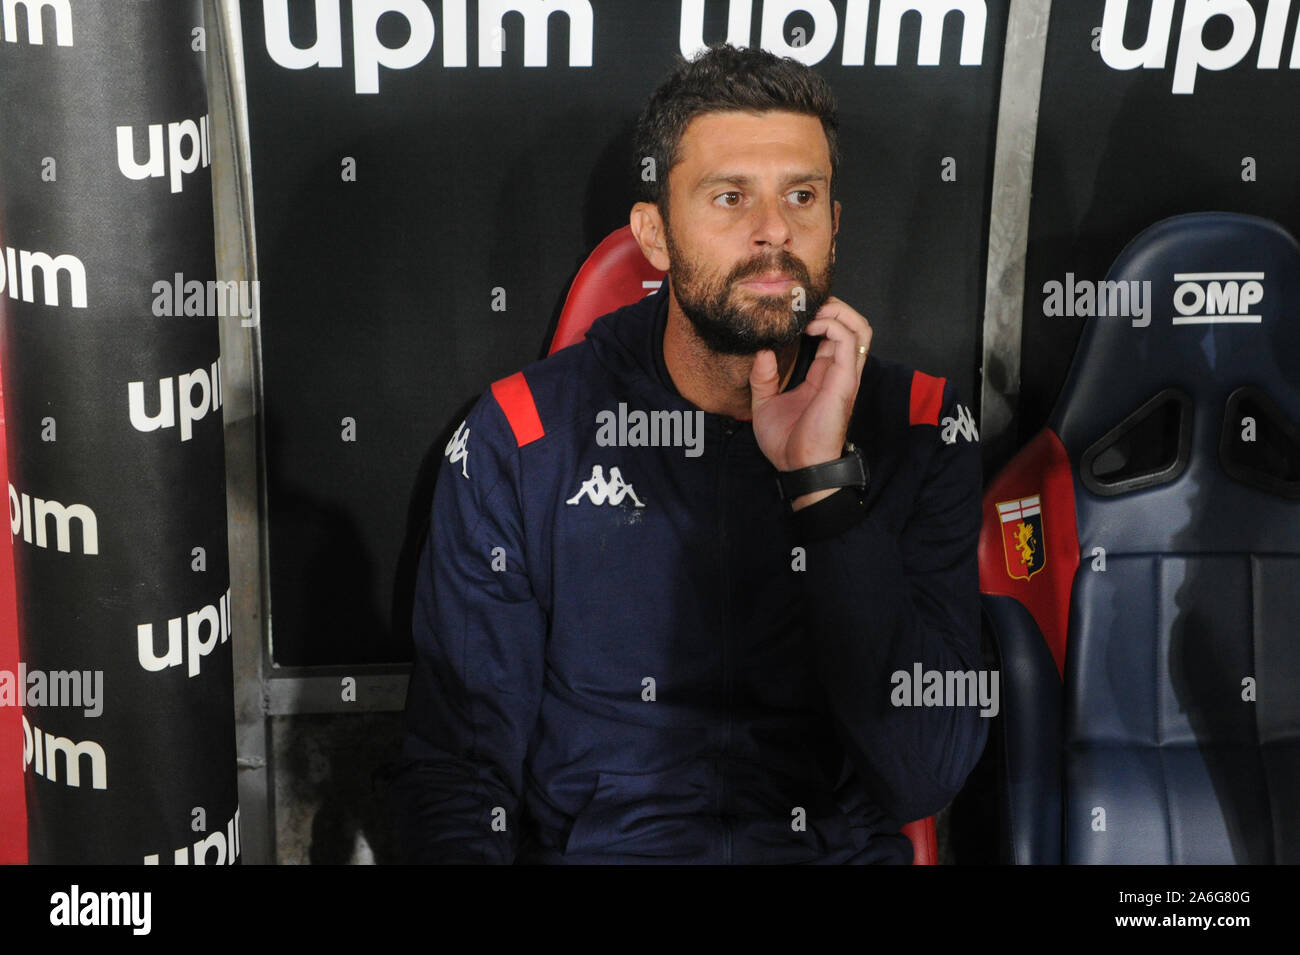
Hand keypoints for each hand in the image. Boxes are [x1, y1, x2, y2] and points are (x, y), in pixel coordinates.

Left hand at [749, 296, 871, 508]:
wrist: (798, 467)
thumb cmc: (785, 443)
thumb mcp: (764, 404)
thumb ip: (763, 377)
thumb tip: (762, 350)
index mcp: (823, 375)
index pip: (832, 334)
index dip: (818, 316)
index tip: (794, 311)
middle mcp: (838, 371)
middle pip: (852, 325)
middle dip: (832, 306)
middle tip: (804, 303)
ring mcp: (844, 374)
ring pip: (859, 326)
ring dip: (837, 311)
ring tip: (810, 311)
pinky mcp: (844, 379)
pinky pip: (848, 340)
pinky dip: (831, 325)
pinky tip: (809, 327)